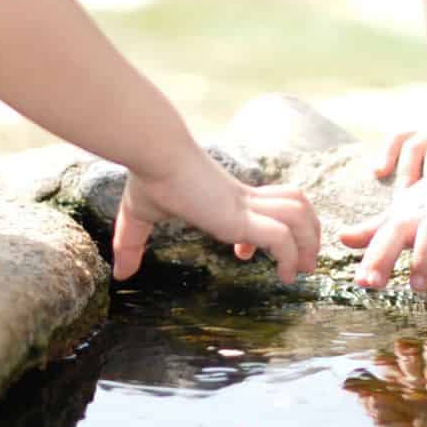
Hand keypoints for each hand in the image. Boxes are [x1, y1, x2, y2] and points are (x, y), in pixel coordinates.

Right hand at [112, 147, 319, 285]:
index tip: (244, 254)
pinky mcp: (242, 216)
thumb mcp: (138, 216)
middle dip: (307, 232)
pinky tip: (285, 274)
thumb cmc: (149, 176)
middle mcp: (243, 198)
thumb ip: (130, 244)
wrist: (155, 152)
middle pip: (296, 204)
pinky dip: (291, 256)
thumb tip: (118, 274)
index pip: (267, 202)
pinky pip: (282, 237)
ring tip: (301, 269)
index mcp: (227, 194)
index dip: (268, 225)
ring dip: (307, 243)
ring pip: (299, 216)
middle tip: (303, 261)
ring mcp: (245, 206)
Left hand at [338, 154, 426, 291]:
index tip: (360, 282)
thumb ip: (373, 231)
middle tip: (373, 283)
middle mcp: (423, 216)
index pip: (383, 238)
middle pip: (400, 232)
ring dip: (424, 258)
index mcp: (405, 218)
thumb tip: (341, 239)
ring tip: (417, 286)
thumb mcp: (402, 214)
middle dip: (385, 256)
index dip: (371, 258)